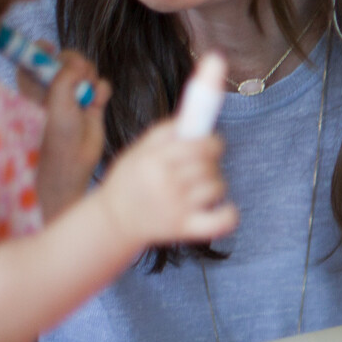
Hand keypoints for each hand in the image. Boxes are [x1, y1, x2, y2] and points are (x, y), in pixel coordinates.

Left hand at [35, 50, 110, 221]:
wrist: (73, 160)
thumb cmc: (55, 134)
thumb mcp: (56, 100)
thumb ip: (65, 75)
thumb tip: (80, 63)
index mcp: (34, 84)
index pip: (36, 57)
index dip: (43, 49)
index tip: (49, 48)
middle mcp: (53, 87)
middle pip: (67, 59)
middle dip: (75, 61)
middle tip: (79, 71)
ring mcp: (74, 94)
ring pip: (86, 70)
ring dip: (90, 76)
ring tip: (88, 92)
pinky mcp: (92, 103)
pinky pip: (101, 85)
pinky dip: (102, 90)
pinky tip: (97, 102)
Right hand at [96, 121, 237, 248]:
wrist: (113, 222)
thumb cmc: (130, 182)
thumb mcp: (138, 151)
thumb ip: (166, 132)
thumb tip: (196, 112)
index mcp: (154, 160)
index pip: (198, 145)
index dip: (212, 142)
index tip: (211, 144)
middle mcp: (165, 183)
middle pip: (208, 165)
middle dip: (210, 162)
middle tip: (199, 167)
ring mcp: (176, 208)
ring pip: (216, 187)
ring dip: (214, 185)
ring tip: (198, 188)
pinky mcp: (184, 229)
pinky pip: (220, 221)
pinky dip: (228, 215)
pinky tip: (225, 209)